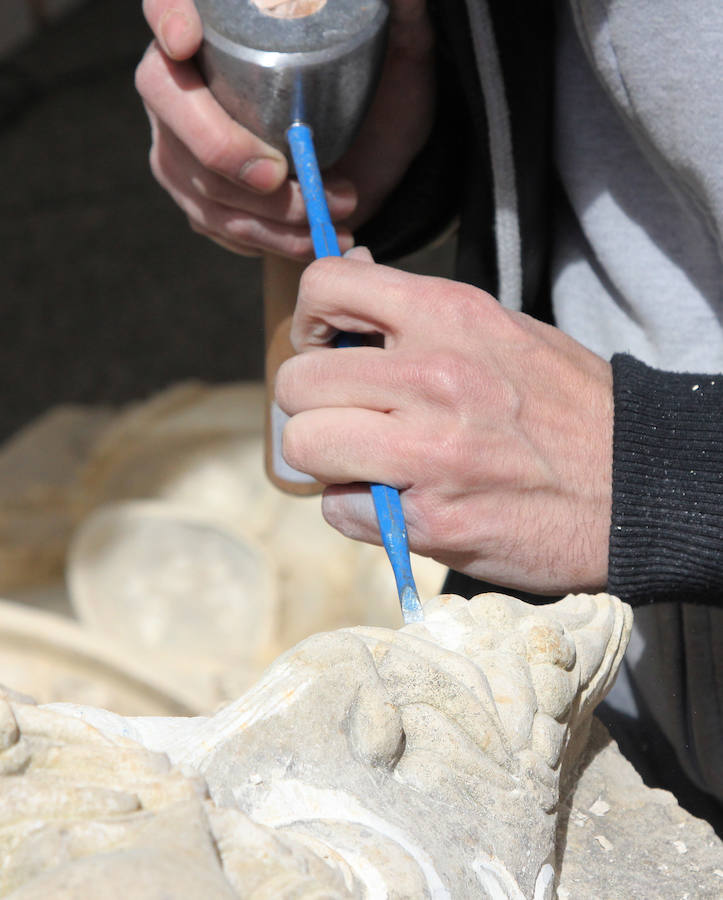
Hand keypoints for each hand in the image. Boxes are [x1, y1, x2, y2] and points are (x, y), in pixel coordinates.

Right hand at [136, 1, 433, 256]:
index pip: (168, 3)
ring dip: (265, 207)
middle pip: (166, 98)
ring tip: (332, 210)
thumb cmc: (379, 106)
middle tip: (277, 174)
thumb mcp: (400, 62)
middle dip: (220, 145)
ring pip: (197, 176)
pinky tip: (313, 238)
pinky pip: (220, 223)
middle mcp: (187, 80)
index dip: (167, 15)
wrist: (375, 172)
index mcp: (224, 29)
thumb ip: (402, 24)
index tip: (187, 41)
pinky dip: (271, 238)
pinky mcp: (200, 196)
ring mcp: (183, 142)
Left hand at [275, 249, 613, 595]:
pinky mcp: (431, 520)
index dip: (309, 321)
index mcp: (451, 316)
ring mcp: (429, 452)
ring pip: (304, 447)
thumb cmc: (566, 406)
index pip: (327, 285)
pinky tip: (398, 504)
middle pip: (297, 381)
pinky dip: (357, 512)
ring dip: (326, 461)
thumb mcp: (501, 330)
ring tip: (368, 464)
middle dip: (310, 405)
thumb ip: (421, 315)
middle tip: (344, 419)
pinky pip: (339, 511)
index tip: (325, 348)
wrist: (636, 486)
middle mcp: (433, 376)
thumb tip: (351, 287)